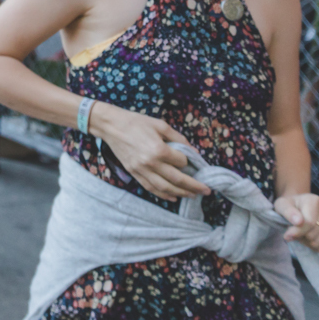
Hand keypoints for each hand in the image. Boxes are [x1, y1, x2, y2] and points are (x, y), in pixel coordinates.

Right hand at [87, 102, 210, 201]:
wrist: (111, 126)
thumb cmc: (137, 122)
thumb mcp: (161, 125)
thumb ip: (179, 139)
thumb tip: (193, 152)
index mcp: (158, 149)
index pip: (181, 162)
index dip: (189, 162)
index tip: (193, 161)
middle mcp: (150, 163)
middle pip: (177, 179)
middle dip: (194, 186)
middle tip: (207, 190)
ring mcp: (141, 170)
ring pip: (165, 188)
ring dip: (181, 193)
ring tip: (193, 195)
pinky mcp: (134, 173)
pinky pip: (151, 188)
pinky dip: (163, 195)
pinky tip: (173, 197)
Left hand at [275, 193, 318, 252]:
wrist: (298, 210)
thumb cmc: (289, 208)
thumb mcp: (282, 205)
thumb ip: (288, 212)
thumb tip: (298, 222)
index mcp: (314, 200)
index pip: (309, 223)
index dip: (297, 232)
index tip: (287, 236)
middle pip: (313, 234)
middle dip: (301, 237)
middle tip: (294, 233)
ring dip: (307, 243)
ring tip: (302, 235)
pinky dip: (317, 248)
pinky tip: (310, 241)